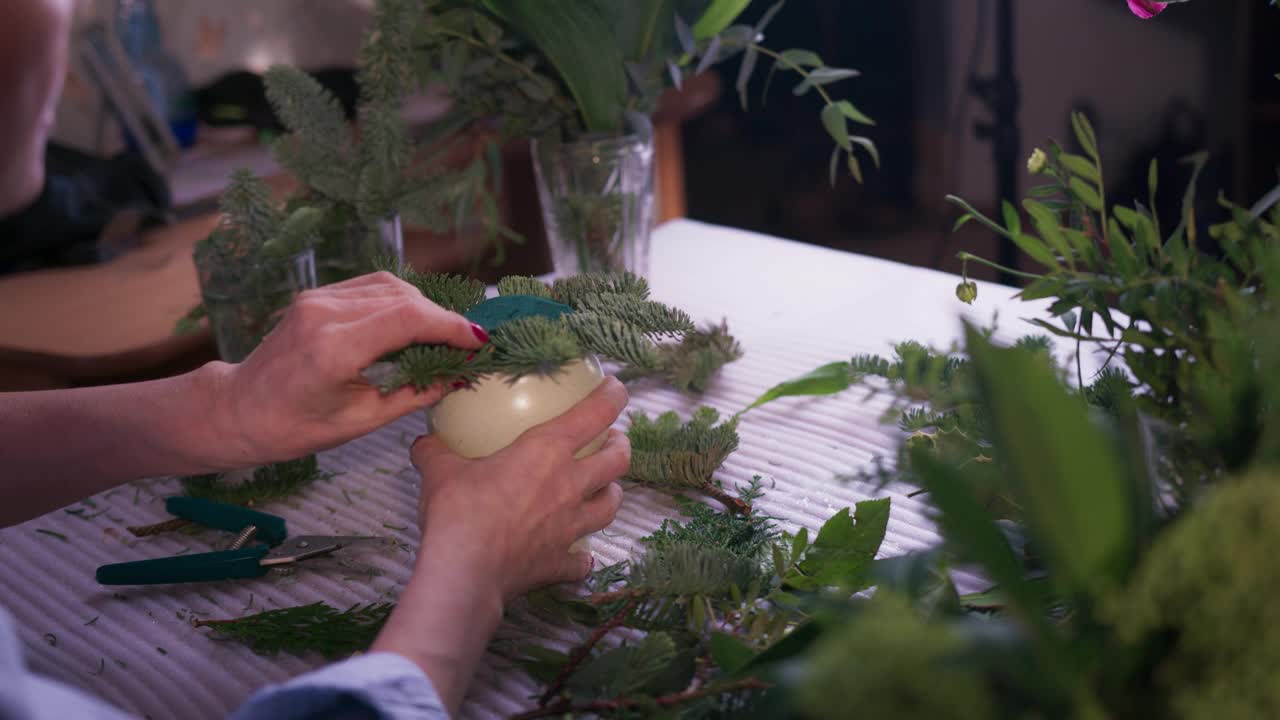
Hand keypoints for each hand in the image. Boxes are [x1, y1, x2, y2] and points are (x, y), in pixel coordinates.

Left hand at [211, 271, 487, 465]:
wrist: (238, 410)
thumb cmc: (294, 427)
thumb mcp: (360, 420)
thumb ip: (413, 395)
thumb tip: (457, 378)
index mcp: (334, 347)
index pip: (408, 318)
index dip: (450, 326)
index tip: (478, 341)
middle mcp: (325, 312)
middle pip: (404, 297)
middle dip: (442, 317)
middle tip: (466, 343)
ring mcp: (318, 299)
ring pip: (390, 286)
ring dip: (423, 307)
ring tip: (443, 335)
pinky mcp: (316, 296)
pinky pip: (370, 288)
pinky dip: (400, 302)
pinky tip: (412, 324)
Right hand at [371, 378, 629, 712]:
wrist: (464, 572)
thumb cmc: (458, 512)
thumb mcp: (440, 471)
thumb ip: (435, 451)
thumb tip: (424, 441)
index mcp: (547, 451)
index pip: (596, 413)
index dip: (612, 395)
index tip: (613, 388)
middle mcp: (570, 485)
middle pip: (618, 461)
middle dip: (620, 446)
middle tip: (611, 440)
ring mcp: (570, 527)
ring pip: (611, 506)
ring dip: (612, 493)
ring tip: (604, 489)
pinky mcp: (560, 562)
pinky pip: (583, 560)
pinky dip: (583, 556)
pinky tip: (580, 555)